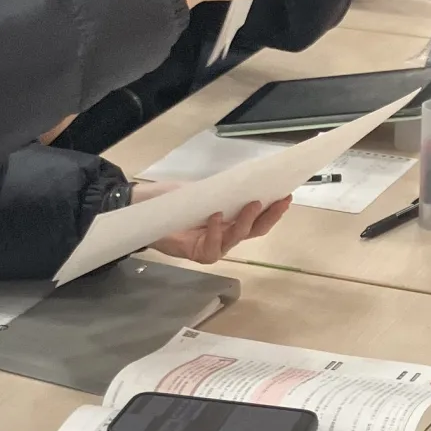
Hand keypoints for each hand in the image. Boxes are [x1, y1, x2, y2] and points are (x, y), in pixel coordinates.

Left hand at [136, 190, 291, 263]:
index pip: (257, 219)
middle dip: (269, 216)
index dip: (273, 210)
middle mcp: (225, 235)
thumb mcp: (202, 190)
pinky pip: (212, 247)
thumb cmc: (173, 199)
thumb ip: (222, 190)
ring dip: (245, 222)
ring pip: (235, 238)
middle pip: (254, 231)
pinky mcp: (196, 253)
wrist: (144, 207)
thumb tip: (248, 177)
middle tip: (280, 201)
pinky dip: (215, 231)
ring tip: (251, 204)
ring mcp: (212, 246)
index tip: (286, 195)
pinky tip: (216, 217)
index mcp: (230, 220)